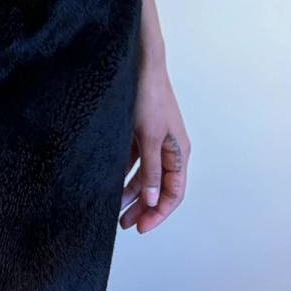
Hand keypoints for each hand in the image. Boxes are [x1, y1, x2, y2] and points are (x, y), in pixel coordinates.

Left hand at [119, 57, 189, 232]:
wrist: (140, 62)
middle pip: (159, 187)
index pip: (174, 193)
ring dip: (132, 192)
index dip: (160, 213)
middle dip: (144, 208)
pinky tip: (111, 182)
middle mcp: (169, 148)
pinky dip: (124, 172)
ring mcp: (154, 139)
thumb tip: (154, 200)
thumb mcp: (148, 135)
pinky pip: (135, 159)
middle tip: (125, 224)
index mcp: (179, 151)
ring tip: (115, 209)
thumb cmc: (148, 95)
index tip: (142, 228)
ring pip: (145, 175)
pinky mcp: (140, 130)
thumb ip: (151, 168)